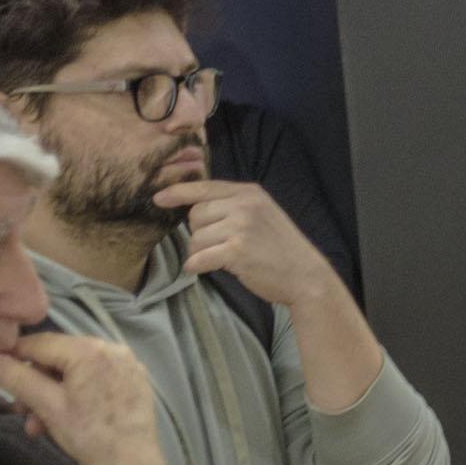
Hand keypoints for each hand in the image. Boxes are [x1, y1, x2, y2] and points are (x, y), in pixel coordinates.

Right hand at [0, 330, 174, 464]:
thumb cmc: (90, 436)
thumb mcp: (46, 406)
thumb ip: (15, 378)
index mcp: (90, 349)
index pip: (37, 343)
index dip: (13, 359)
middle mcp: (112, 348)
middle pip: (57, 357)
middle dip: (36, 385)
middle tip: (23, 412)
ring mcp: (127, 365)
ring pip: (75, 371)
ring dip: (52, 394)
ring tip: (40, 424)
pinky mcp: (134, 381)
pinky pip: (95, 379)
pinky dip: (76, 394)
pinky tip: (66, 418)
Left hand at [155, 175, 335, 313]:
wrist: (306, 276)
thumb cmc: (281, 249)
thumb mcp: (262, 214)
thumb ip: (234, 205)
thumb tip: (194, 207)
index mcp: (250, 193)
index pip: (204, 187)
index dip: (177, 192)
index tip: (158, 198)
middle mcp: (245, 205)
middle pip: (196, 215)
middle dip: (199, 232)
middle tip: (219, 245)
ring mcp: (242, 227)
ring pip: (196, 238)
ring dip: (200, 252)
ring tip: (221, 259)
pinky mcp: (238, 251)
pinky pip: (200, 257)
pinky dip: (197, 266)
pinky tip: (204, 269)